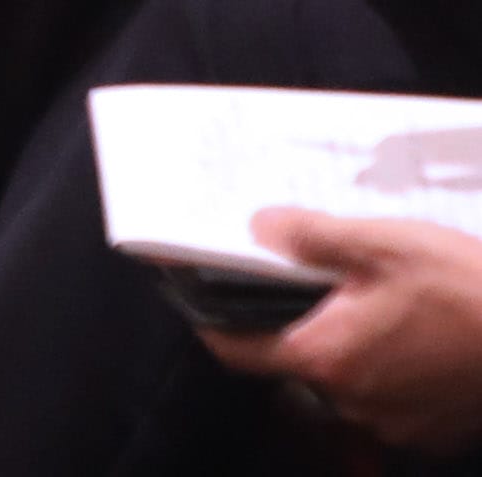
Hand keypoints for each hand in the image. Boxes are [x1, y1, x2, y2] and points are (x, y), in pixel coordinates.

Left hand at [229, 212, 481, 443]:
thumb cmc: (467, 292)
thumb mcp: (383, 244)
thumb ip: (310, 237)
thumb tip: (259, 228)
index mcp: (324, 355)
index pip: (236, 349)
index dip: (214, 322)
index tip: (205, 300)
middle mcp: (351, 402)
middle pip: (296, 363)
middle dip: (305, 326)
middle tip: (329, 289)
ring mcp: (394, 424)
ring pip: (348, 385)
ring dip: (355, 352)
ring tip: (385, 311)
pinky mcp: (433, 434)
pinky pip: (393, 405)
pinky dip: (395, 376)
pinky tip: (420, 342)